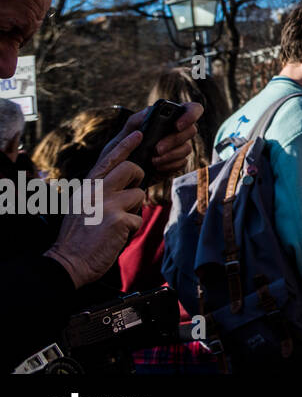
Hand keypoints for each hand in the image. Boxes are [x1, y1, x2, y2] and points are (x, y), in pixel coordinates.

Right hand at [44, 129, 146, 288]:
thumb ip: (98, 192)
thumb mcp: (81, 206)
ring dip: (133, 210)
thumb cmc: (76, 236)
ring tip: (116, 223)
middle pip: (131, 168)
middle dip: (138, 178)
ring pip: (138, 194)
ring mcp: (108, 203)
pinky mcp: (118, 219)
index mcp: (87, 187)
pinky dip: (131, 229)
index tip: (139, 134)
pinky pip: (138, 218)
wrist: (67, 262)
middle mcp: (96, 191)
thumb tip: (122, 184)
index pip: (108, 159)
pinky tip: (116, 237)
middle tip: (131, 191)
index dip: (125, 145)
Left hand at [103, 102, 203, 180]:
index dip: (190, 114)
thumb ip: (134, 122)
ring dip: (171, 155)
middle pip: (191, 130)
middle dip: (174, 140)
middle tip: (157, 148)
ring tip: (153, 160)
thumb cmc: (120, 152)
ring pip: (187, 148)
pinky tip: (156, 167)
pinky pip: (181, 163)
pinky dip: (169, 166)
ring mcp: (178, 148)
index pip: (191, 109)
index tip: (177, 125)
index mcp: (167, 118)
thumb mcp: (122, 136)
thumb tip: (148, 112)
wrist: (119, 176)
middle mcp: (176, 131)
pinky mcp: (176, 162)